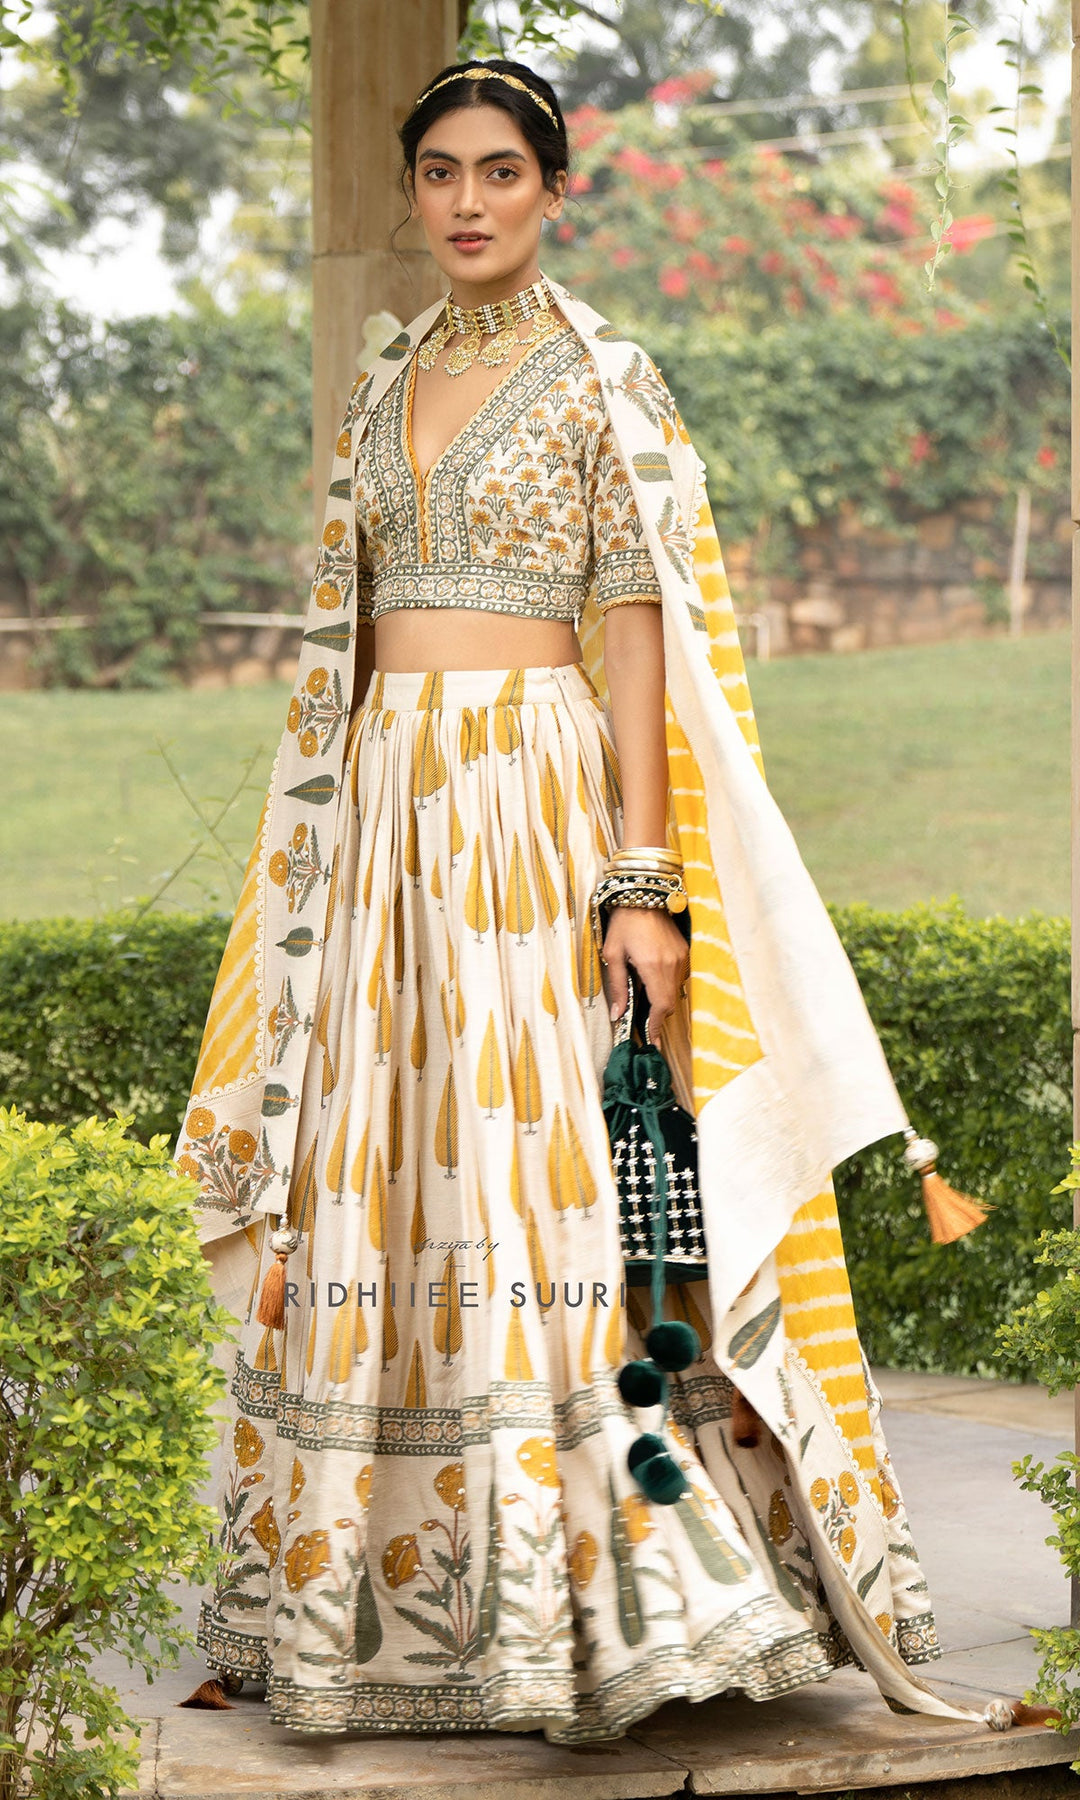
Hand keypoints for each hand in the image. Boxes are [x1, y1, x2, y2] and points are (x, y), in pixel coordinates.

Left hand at [601, 906, 689, 1045]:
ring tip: (643, 997)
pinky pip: (677, 978)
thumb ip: (617, 986)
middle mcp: (672, 964)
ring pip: (674, 991)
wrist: (643, 897)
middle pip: (669, 1003)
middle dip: (657, 1016)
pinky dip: (665, 986)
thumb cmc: (624, 924)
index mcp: (652, 966)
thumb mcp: (612, 955)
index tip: (652, 1041)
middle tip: (644, 1024)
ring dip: (661, 1000)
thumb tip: (618, 1014)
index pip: (660, 1006)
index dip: (655, 1026)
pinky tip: (652, 980)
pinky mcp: (684, 952)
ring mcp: (681, 958)